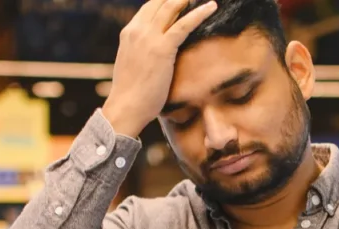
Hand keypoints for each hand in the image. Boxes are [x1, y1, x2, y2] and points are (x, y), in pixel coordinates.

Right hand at [102, 0, 217, 136]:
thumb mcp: (133, 64)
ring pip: (171, 7)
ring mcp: (148, 38)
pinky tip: (212, 6)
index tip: (181, 1)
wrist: (125, 108)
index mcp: (129, 33)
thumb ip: (142, 51)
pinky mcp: (162, 49)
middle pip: (160, 2)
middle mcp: (137, 30)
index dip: (166, 1)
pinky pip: (184, 25)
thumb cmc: (131, 93)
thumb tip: (156, 52)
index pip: (150, 7)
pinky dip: (200, 13)